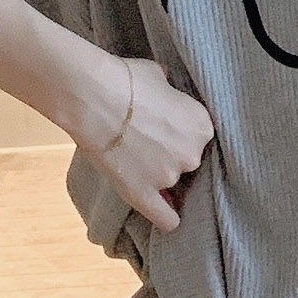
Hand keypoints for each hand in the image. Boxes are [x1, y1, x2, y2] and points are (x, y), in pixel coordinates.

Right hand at [55, 43, 213, 232]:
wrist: (95, 97)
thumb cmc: (127, 80)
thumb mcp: (161, 77)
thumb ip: (171, 94)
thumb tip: (166, 92)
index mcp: (203, 126)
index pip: (201, 136)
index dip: (184, 132)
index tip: (170, 128)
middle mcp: (192, 154)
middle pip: (190, 161)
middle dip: (173, 153)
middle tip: (150, 142)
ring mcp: (167, 177)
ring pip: (174, 185)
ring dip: (161, 176)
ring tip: (137, 161)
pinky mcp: (143, 194)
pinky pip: (165, 218)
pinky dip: (168, 219)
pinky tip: (170, 219)